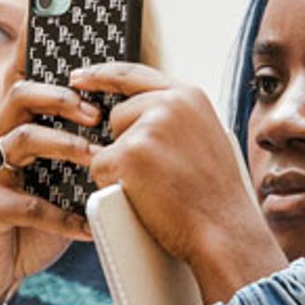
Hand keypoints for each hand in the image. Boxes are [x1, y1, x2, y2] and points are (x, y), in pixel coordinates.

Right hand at [0, 82, 99, 304]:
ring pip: (22, 140)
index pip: (25, 87)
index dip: (48, 71)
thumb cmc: (21, 231)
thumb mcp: (50, 192)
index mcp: (9, 136)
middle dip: (62, 99)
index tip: (90, 73)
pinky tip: (88, 228)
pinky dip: (62, 218)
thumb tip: (127, 155)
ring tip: (98, 160)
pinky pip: (27, 206)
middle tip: (98, 116)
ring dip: (65, 145)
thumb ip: (74, 170)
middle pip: (20, 98)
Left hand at [72, 63, 287, 303]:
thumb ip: (175, 120)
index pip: (134, 74)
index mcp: (190, 96)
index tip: (79, 77)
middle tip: (157, 174)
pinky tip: (145, 196)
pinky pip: (100, 168)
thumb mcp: (204, 139)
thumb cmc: (215, 196)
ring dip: (121, 167)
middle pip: (118, 114)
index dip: (103, 75)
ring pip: (108, 144)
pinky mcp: (130, 153)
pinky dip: (112, 187)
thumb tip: (138, 117)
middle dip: (125, 145)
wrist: (225, 230)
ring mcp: (150, 126)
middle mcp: (171, 103)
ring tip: (158, 186)